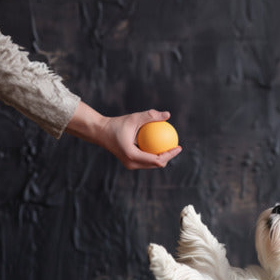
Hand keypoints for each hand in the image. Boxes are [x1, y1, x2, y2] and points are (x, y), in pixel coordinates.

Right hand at [66, 103, 181, 169]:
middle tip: (176, 146)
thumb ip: (151, 116)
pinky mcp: (130, 162)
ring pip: (151, 164)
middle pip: (156, 165)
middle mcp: (132, 164)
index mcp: (133, 156)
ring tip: (170, 146)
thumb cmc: (116, 124)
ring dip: (162, 157)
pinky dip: (154, 154)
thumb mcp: (134, 118)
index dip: (170, 155)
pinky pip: (146, 160)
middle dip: (168, 157)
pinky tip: (160, 144)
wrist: (100, 132)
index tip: (179, 146)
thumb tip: (168, 115)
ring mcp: (130, 165)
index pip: (157, 160)